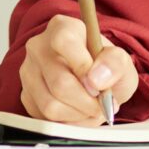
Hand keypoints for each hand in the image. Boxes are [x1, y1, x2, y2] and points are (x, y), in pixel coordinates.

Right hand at [19, 13, 138, 126]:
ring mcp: (28, 71)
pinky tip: (77, 111)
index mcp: (62, 28)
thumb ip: (116, 63)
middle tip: (101, 103)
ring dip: (79, 114)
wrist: (94, 81)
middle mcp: (39, 46)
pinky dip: (68, 121)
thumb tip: (97, 79)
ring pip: (51, 105)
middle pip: (59, 82)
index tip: (98, 84)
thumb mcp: (122, 62)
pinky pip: (45, 118)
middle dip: (87, 102)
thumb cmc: (104, 68)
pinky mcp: (26, 95)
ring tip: (90, 108)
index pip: (64, 41)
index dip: (82, 66)